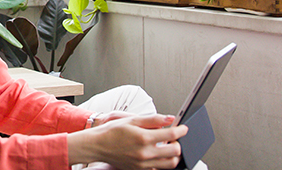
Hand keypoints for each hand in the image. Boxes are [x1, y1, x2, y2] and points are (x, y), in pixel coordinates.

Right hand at [68, 114, 187, 169]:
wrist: (98, 145)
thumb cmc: (112, 132)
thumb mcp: (132, 120)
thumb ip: (153, 119)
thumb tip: (169, 118)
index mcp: (143, 138)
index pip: (171, 135)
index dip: (181, 130)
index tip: (183, 128)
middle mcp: (145, 153)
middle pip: (175, 152)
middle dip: (179, 143)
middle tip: (175, 138)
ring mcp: (143, 164)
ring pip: (170, 164)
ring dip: (173, 155)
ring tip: (168, 146)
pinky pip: (158, 169)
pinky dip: (162, 162)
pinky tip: (157, 154)